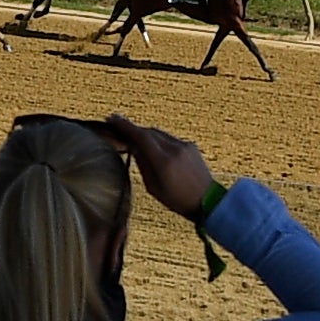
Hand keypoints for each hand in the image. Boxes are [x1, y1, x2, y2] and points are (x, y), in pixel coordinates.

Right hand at [99, 116, 217, 220]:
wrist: (207, 201)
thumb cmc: (178, 199)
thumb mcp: (153, 187)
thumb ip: (142, 164)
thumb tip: (134, 147)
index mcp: (164, 161)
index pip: (142, 136)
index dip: (125, 126)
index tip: (112, 119)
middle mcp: (175, 149)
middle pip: (149, 132)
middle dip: (133, 129)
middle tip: (118, 128)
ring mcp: (185, 146)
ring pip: (160, 134)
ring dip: (146, 135)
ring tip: (134, 140)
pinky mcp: (191, 146)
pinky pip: (170, 139)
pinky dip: (159, 141)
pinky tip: (155, 149)